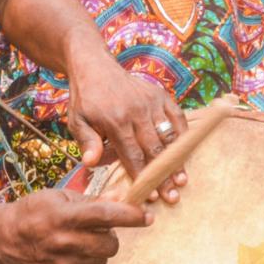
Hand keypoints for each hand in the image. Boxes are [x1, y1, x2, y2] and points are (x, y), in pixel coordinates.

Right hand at [0, 188, 149, 263]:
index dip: (131, 216)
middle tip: (98, 231)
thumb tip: (120, 197)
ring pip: (100, 262)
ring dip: (96, 252)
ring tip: (76, 243)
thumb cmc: (31, 213)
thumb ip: (91, 201)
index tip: (147, 216)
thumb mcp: (58, 197)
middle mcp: (64, 244)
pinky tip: (68, 256)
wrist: (0, 239)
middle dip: (110, 237)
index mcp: (65, 218)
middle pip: (110, 245)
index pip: (106, 215)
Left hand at [65, 55, 187, 203]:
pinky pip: (177, 116)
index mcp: (115, 121)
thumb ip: (87, 142)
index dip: (142, 176)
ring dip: (177, 159)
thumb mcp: (77, 121)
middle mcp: (137, 112)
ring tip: (182, 179)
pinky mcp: (160, 95)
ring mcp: (151, 102)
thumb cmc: (86, 99)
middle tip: (172, 196)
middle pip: (154, 150)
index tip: (150, 196)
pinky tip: (186, 152)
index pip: (132, 155)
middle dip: (163, 176)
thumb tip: (90, 164)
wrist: (95, 67)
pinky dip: (183, 134)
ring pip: (168, 135)